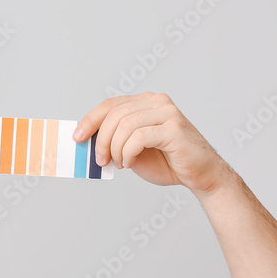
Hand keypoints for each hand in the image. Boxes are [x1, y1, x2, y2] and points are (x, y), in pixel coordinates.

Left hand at [73, 92, 231, 194]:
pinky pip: (138, 137)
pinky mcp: (174, 128)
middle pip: (114, 114)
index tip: (77, 137)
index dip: (90, 120)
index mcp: (146, 103)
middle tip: (100, 160)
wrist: (199, 175)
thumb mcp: (132, 150)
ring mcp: (167, 113)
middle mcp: (157, 102)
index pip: (111, 105)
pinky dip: (128, 152)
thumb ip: (114, 141)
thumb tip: (87, 141)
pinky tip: (130, 163)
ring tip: (119, 163)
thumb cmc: (167, 162)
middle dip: (101, 140)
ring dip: (115, 149)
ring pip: (125, 125)